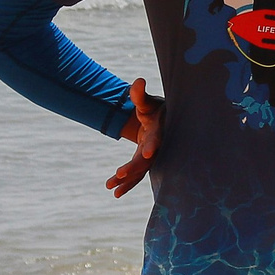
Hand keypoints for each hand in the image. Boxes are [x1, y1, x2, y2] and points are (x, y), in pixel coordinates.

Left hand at [107, 79, 162, 196]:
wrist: (164, 122)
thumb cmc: (155, 109)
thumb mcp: (148, 102)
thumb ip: (140, 95)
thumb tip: (138, 81)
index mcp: (159, 130)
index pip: (156, 138)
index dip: (152, 145)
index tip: (146, 152)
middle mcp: (157, 147)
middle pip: (147, 159)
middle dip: (134, 167)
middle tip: (120, 173)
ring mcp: (152, 157)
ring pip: (140, 171)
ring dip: (127, 180)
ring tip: (110, 187)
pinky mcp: (145, 163)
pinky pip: (137, 175)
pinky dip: (127, 184)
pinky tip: (115, 193)